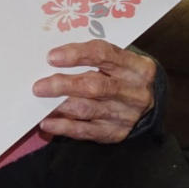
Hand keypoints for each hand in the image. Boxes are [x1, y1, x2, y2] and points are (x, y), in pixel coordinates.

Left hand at [32, 39, 155, 142]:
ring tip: (38, 102)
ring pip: (88, 110)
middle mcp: (133, 91)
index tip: (52, 57)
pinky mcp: (116, 132)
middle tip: (38, 86)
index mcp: (135, 66)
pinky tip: (46, 123)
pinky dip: (64, 127)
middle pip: (95, 86)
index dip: (76, 54)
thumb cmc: (121, 74)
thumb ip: (89, 57)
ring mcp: (126, 114)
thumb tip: (51, 59)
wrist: (150, 103)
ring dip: (60, 107)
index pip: (104, 55)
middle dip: (63, 85)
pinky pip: (86, 131)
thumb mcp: (116, 61)